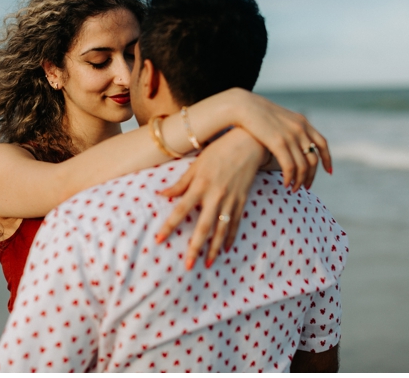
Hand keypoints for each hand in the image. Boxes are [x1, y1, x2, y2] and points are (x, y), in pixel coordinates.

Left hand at [155, 128, 262, 269]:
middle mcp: (215, 196)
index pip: (180, 211)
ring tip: (206, 264)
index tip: (159, 240)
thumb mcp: (196, 165)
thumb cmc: (218, 152)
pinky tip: (225, 249)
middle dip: (195, 248)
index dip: (169, 226)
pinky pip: (236, 223)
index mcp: (200, 186)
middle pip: (203, 227)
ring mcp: (231, 200)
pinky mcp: (242, 200)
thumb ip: (180, 183)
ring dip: (213, 248)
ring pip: (221, 229)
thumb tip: (162, 195)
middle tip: (188, 266)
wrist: (249, 143)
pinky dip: (231, 237)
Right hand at [206, 88, 330, 190]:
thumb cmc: (255, 114)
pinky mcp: (278, 142)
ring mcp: (290, 136)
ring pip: (303, 165)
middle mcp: (300, 129)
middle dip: (311, 175)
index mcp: (302, 122)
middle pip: (313, 158)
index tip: (328, 171)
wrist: (243, 105)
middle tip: (306, 186)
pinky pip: (289, 166)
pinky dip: (290, 178)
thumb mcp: (278, 118)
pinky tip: (286, 184)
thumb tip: (289, 141)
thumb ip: (287, 128)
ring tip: (294, 189)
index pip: (322, 143)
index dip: (327, 159)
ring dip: (300, 180)